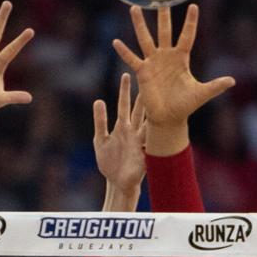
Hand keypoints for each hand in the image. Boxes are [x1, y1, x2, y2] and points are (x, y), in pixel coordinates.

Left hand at [93, 72, 146, 195]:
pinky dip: (154, 132)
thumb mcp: (100, 139)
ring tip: (157, 95)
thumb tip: (98, 100)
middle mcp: (133, 132)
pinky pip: (150, 140)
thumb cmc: (109, 162)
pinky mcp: (144, 153)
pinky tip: (158, 121)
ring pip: (147, 121)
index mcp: (123, 127)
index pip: (125, 104)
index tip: (127, 74)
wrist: (116, 183)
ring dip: (151, 109)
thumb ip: (100, 121)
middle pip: (139, 109)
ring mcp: (140, 142)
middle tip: (148, 76)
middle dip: (142, 93)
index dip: (125, 90)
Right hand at [112, 4, 233, 141]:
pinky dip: (124, 52)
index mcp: (182, 58)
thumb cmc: (185, 105)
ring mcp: (153, 62)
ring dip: (139, 24)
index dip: (190, 22)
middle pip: (164, 31)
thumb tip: (232, 81)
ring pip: (145, 39)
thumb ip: (215, 86)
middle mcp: (166, 56)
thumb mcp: (202, 94)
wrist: (169, 118)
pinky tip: (116, 42)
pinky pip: (132, 59)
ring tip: (134, 8)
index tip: (193, 6)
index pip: (187, 36)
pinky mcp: (142, 72)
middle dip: (162, 16)